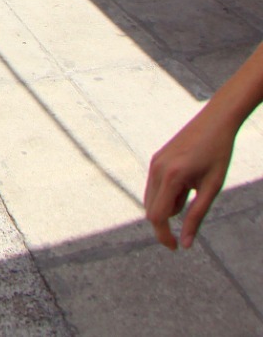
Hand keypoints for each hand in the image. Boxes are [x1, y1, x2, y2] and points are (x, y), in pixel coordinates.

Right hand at [145, 104, 239, 249]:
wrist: (214, 122)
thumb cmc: (218, 154)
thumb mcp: (212, 188)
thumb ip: (197, 216)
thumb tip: (186, 243)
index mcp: (171, 177)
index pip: (158, 216)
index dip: (164, 235)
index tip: (176, 248)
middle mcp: (157, 170)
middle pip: (151, 209)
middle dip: (166, 224)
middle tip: (189, 228)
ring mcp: (154, 163)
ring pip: (151, 198)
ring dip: (168, 208)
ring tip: (194, 192)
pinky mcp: (156, 159)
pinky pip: (155, 186)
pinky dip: (167, 195)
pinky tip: (187, 184)